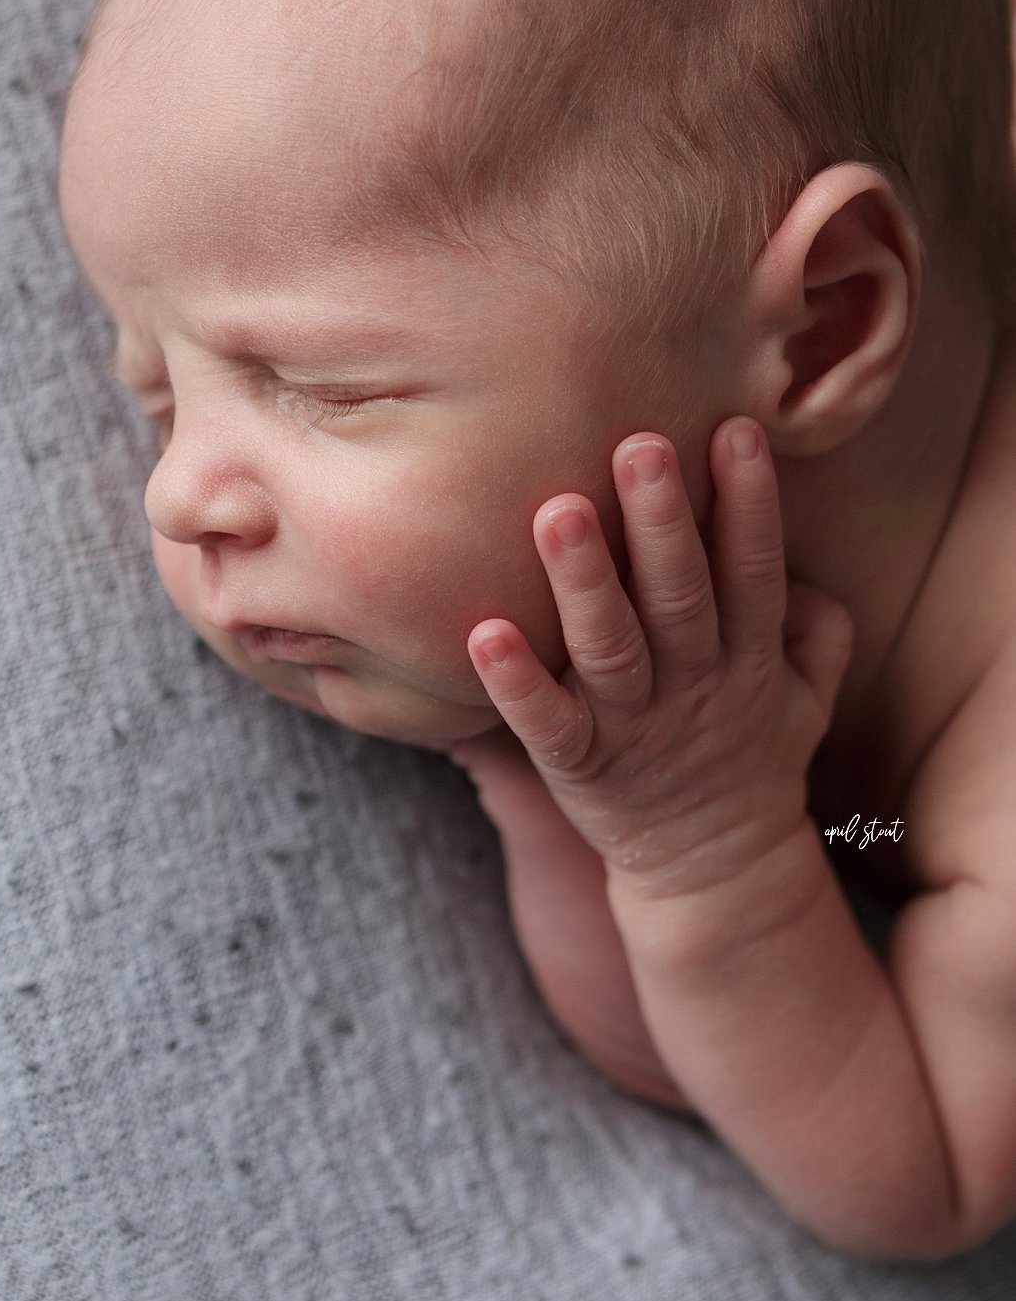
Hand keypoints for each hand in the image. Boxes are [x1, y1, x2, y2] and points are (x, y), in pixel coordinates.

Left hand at [466, 418, 853, 895]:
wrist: (716, 870)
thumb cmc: (751, 753)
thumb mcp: (809, 695)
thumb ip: (817, 629)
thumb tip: (808, 570)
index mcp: (748, 658)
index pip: (753, 572)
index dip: (749, 504)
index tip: (735, 429)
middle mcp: (693, 685)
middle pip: (679, 596)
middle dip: (662, 521)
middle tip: (639, 444)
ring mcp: (633, 727)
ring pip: (610, 649)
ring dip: (585, 581)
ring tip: (557, 512)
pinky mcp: (578, 766)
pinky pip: (545, 724)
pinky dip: (516, 683)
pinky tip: (484, 634)